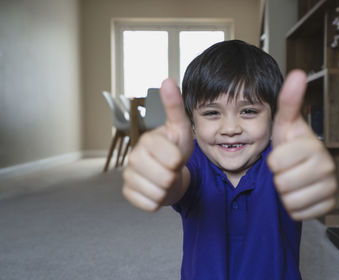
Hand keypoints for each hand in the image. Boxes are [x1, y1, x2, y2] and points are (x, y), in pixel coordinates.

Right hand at [122, 79, 192, 211]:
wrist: (171, 173)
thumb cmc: (177, 149)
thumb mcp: (181, 128)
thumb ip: (174, 106)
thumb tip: (167, 79)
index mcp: (146, 140)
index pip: (172, 159)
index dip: (180, 160)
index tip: (176, 154)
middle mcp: (133, 157)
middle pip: (165, 178)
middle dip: (174, 175)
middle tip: (170, 168)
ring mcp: (128, 175)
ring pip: (157, 193)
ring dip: (167, 189)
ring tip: (164, 177)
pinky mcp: (128, 192)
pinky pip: (149, 204)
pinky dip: (158, 201)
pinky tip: (156, 189)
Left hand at [267, 70, 336, 220]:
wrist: (298, 168)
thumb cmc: (289, 144)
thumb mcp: (284, 123)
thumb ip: (289, 101)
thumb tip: (298, 73)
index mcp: (315, 146)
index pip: (277, 163)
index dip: (273, 160)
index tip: (282, 153)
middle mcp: (327, 167)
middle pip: (283, 183)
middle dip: (278, 177)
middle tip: (286, 169)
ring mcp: (329, 188)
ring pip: (289, 200)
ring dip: (283, 192)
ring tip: (291, 180)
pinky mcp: (326, 207)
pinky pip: (297, 213)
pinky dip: (292, 206)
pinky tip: (297, 193)